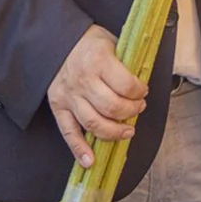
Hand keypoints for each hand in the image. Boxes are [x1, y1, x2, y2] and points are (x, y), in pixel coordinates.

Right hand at [46, 25, 147, 167]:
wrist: (57, 41)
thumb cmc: (89, 42)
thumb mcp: (112, 42)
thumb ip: (125, 62)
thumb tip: (144, 82)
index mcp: (99, 61)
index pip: (126, 85)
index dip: (140, 92)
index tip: (143, 92)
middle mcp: (83, 81)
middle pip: (112, 107)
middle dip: (131, 111)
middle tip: (138, 108)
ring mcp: (69, 96)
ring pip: (93, 123)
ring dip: (114, 132)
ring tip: (127, 131)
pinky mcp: (58, 107)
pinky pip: (68, 132)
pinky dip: (78, 149)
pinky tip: (90, 161)